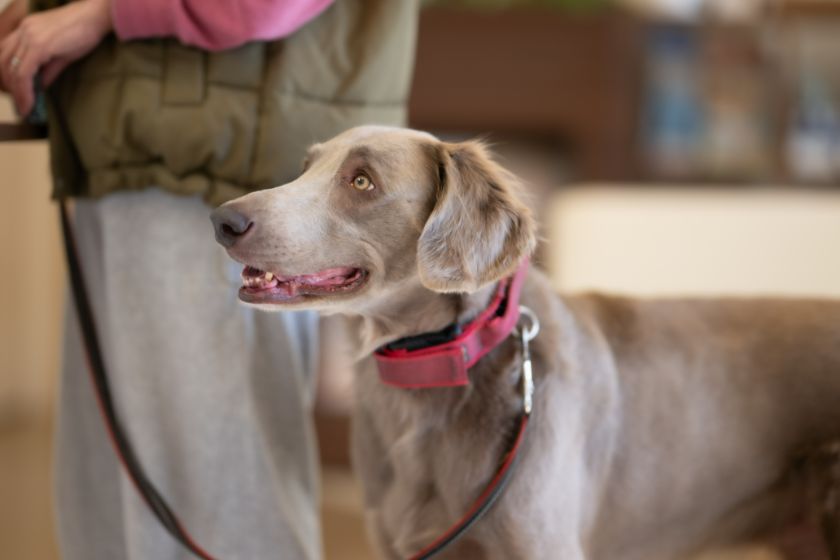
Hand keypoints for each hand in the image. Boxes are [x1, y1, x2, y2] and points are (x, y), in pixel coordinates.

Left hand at [0, 0, 111, 115]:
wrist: (95, 16)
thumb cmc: (84, 31)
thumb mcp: (62, 52)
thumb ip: (47, 69)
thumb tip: (39, 87)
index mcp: (26, 30)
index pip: (6, 55)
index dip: (8, 77)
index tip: (17, 95)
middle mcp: (23, 31)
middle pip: (3, 63)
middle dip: (10, 87)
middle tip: (20, 105)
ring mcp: (29, 37)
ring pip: (12, 70)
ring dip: (16, 92)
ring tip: (25, 107)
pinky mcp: (38, 45)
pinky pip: (24, 73)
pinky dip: (24, 91)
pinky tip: (30, 103)